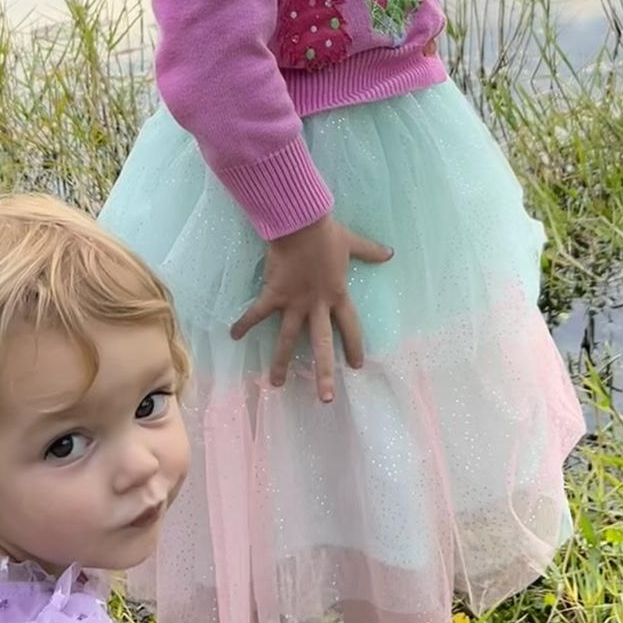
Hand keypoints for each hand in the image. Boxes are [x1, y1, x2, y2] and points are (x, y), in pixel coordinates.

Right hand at [230, 216, 392, 402]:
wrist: (301, 224)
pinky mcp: (274, 294)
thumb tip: (390, 253)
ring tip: (277, 384)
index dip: (354, 345)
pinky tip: (233, 336)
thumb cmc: (326, 234)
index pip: (350, 326)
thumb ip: (370, 251)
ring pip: (288, 338)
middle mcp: (316, 305)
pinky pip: (257, 313)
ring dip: (281, 361)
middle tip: (326, 398)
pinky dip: (244, 323)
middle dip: (323, 372)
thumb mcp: (352, 243)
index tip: (356, 365)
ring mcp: (294, 302)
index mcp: (337, 295)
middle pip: (321, 343)